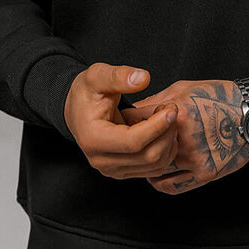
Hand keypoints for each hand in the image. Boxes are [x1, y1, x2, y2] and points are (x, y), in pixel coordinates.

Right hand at [64, 63, 179, 181]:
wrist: (77, 110)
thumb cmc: (87, 93)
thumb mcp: (98, 76)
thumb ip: (119, 76)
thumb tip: (143, 78)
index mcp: (93, 139)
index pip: (134, 141)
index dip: (158, 126)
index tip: (171, 108)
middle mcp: (101, 160)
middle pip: (148, 156)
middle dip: (167, 132)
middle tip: (171, 110)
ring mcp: (112, 170)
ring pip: (154, 165)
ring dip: (169, 142)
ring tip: (167, 119)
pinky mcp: (122, 172)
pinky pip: (153, 169)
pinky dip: (165, 152)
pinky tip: (163, 132)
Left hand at [121, 78, 248, 193]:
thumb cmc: (220, 97)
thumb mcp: (184, 89)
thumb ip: (157, 101)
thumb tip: (132, 112)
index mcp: (178, 114)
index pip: (136, 120)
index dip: (125, 122)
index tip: (120, 124)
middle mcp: (184, 139)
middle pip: (143, 148)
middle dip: (133, 145)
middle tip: (128, 143)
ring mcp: (194, 159)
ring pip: (154, 170)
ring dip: (144, 166)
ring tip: (142, 158)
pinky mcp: (205, 172)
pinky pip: (171, 185)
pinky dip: (159, 182)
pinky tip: (157, 173)